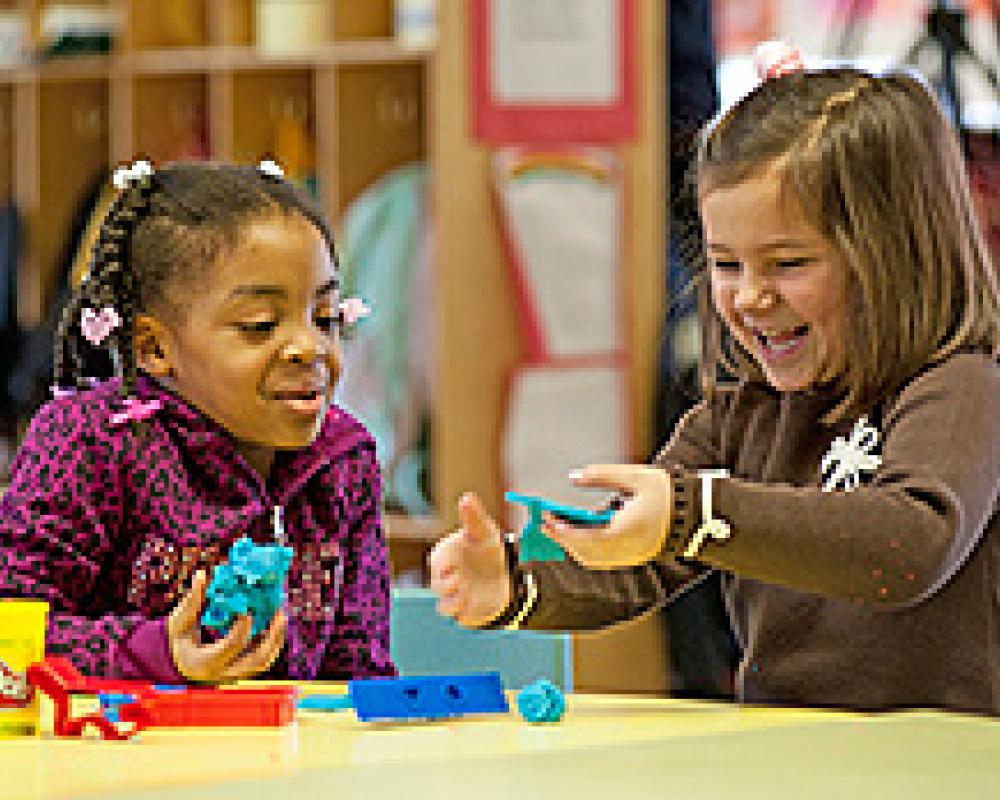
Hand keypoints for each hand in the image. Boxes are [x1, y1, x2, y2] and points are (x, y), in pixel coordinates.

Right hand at [167, 570, 287, 682]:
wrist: (176, 663)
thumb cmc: (177, 639)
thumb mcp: (180, 621)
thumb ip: (192, 600)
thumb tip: (202, 574)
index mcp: (205, 663)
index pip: (232, 646)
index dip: (243, 627)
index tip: (247, 609)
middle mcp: (223, 673)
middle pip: (257, 659)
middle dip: (272, 635)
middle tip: (279, 612)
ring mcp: (235, 675)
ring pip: (264, 662)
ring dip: (276, 638)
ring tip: (281, 615)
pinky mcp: (241, 671)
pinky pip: (262, 659)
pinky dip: (271, 642)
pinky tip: (274, 622)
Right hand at [428, 493, 511, 627]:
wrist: (502, 574)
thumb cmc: (487, 549)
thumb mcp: (484, 531)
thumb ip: (474, 516)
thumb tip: (466, 497)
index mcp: (445, 555)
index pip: (438, 560)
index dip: (446, 562)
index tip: (456, 562)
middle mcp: (444, 576)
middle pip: (437, 583)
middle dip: (447, 583)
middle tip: (462, 579)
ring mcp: (451, 593)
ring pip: (443, 601)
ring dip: (453, 599)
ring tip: (467, 595)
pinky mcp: (460, 609)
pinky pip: (452, 614)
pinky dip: (459, 611)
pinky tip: (471, 604)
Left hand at [541, 464, 671, 568]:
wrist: (696, 513)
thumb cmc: (666, 493)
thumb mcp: (634, 477)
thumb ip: (602, 476)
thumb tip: (573, 477)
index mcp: (624, 531)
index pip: (584, 538)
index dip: (562, 530)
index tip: (547, 519)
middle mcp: (626, 550)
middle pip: (584, 552)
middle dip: (563, 539)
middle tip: (546, 523)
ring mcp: (631, 557)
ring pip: (592, 559)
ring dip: (573, 546)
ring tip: (559, 528)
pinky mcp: (634, 558)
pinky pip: (604, 559)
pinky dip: (587, 549)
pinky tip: (581, 534)